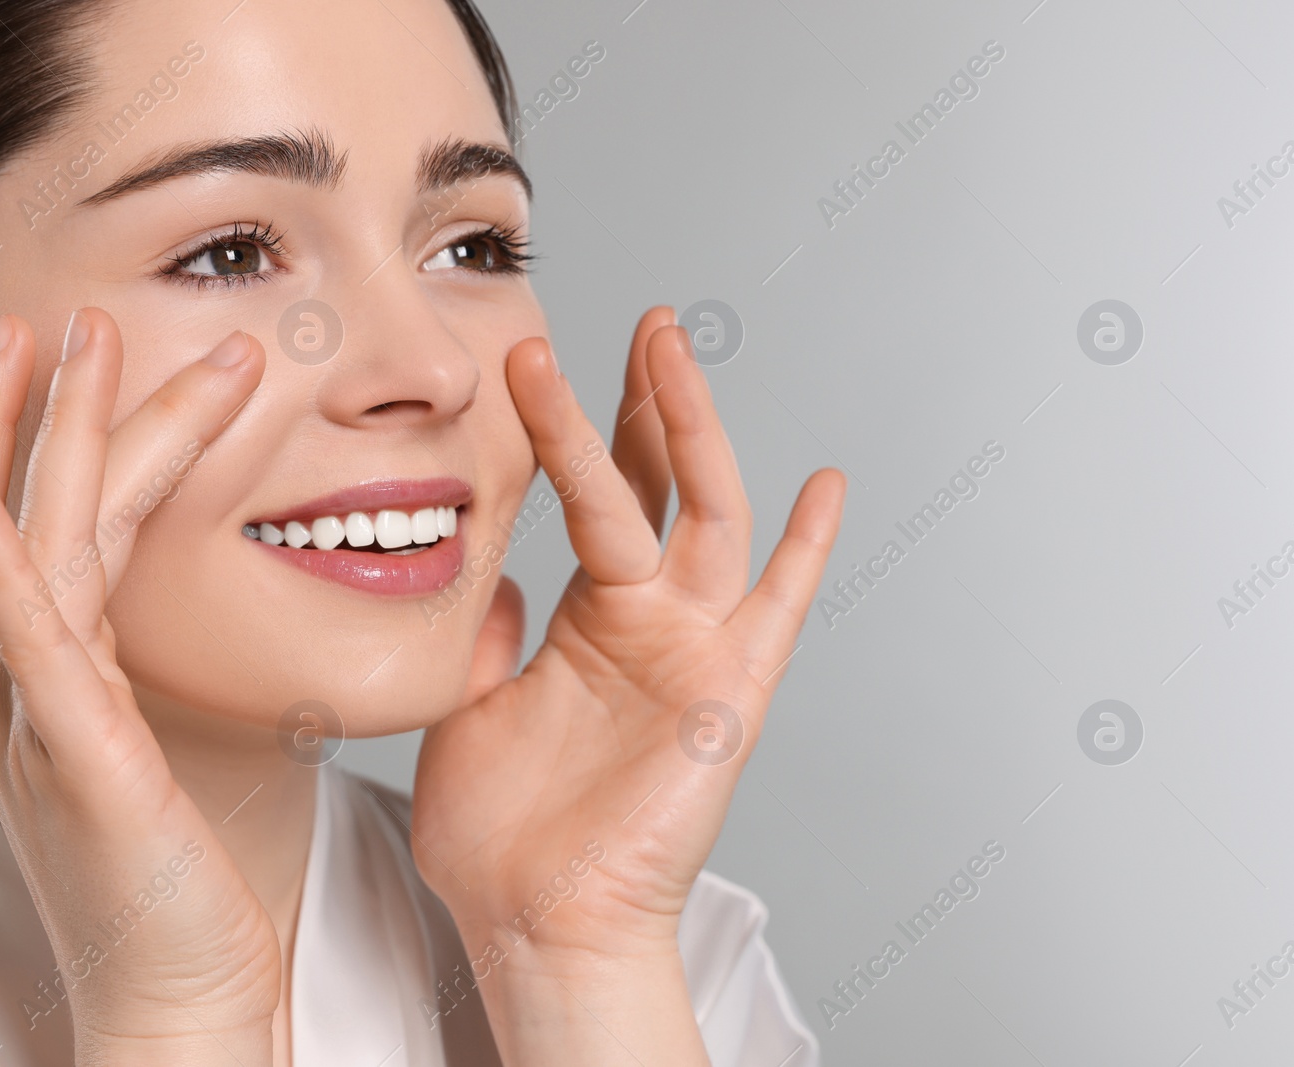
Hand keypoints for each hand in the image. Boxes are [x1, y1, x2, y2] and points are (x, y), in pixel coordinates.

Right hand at [0, 309, 277, 1065]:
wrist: (178, 996)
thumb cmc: (170, 881)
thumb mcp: (115, 752)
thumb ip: (72, 674)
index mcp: (50, 677)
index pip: (47, 529)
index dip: (57, 436)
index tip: (87, 355)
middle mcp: (25, 684)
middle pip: (29, 515)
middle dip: (48, 409)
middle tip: (77, 316)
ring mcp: (37, 715)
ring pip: (29, 547)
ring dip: (39, 437)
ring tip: (61, 341)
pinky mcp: (75, 754)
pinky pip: (27, 642)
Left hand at [410, 308, 843, 1061]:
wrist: (537, 920)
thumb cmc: (502, 830)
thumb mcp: (470, 704)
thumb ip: (487, 631)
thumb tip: (485, 573)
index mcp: (592, 617)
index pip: (597, 496)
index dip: (574, 425)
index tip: (541, 354)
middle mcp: (650, 620)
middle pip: (662, 483)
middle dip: (650, 398)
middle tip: (644, 319)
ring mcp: (693, 650)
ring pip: (707, 517)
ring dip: (692, 431)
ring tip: (670, 349)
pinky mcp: (728, 693)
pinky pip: (777, 612)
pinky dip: (803, 551)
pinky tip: (823, 484)